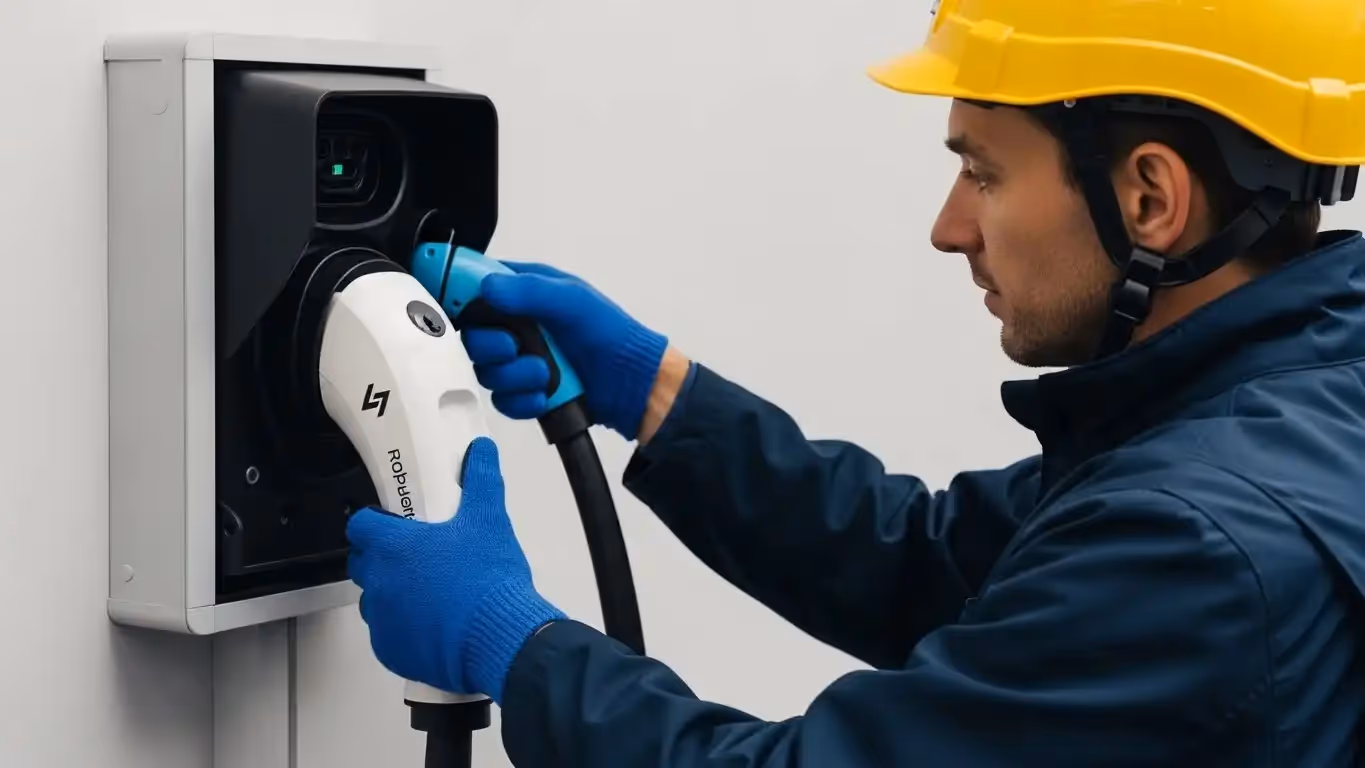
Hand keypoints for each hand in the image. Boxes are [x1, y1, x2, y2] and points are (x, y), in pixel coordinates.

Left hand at [346, 437, 564, 703]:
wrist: (498, 638)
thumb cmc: (487, 577)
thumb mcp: (489, 520)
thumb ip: (481, 480)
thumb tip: (481, 449)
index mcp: (392, 546)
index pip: (359, 526)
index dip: (373, 523)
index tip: (392, 524)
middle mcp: (378, 582)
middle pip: (363, 564)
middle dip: (382, 558)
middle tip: (417, 557)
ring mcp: (381, 620)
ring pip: (374, 601)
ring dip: (392, 594)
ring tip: (429, 594)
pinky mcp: (391, 652)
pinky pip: (388, 635)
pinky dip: (404, 629)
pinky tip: (434, 625)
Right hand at [462, 262, 668, 439]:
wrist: (631, 384)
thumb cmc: (610, 333)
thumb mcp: (573, 300)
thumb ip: (530, 290)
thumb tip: (487, 287)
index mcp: (522, 291)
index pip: (473, 285)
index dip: (456, 292)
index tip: (458, 306)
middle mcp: (514, 324)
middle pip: (469, 335)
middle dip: (490, 346)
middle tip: (515, 347)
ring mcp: (518, 359)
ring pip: (485, 371)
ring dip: (515, 376)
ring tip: (546, 374)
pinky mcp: (524, 391)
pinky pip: (502, 400)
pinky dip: (523, 400)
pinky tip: (545, 395)